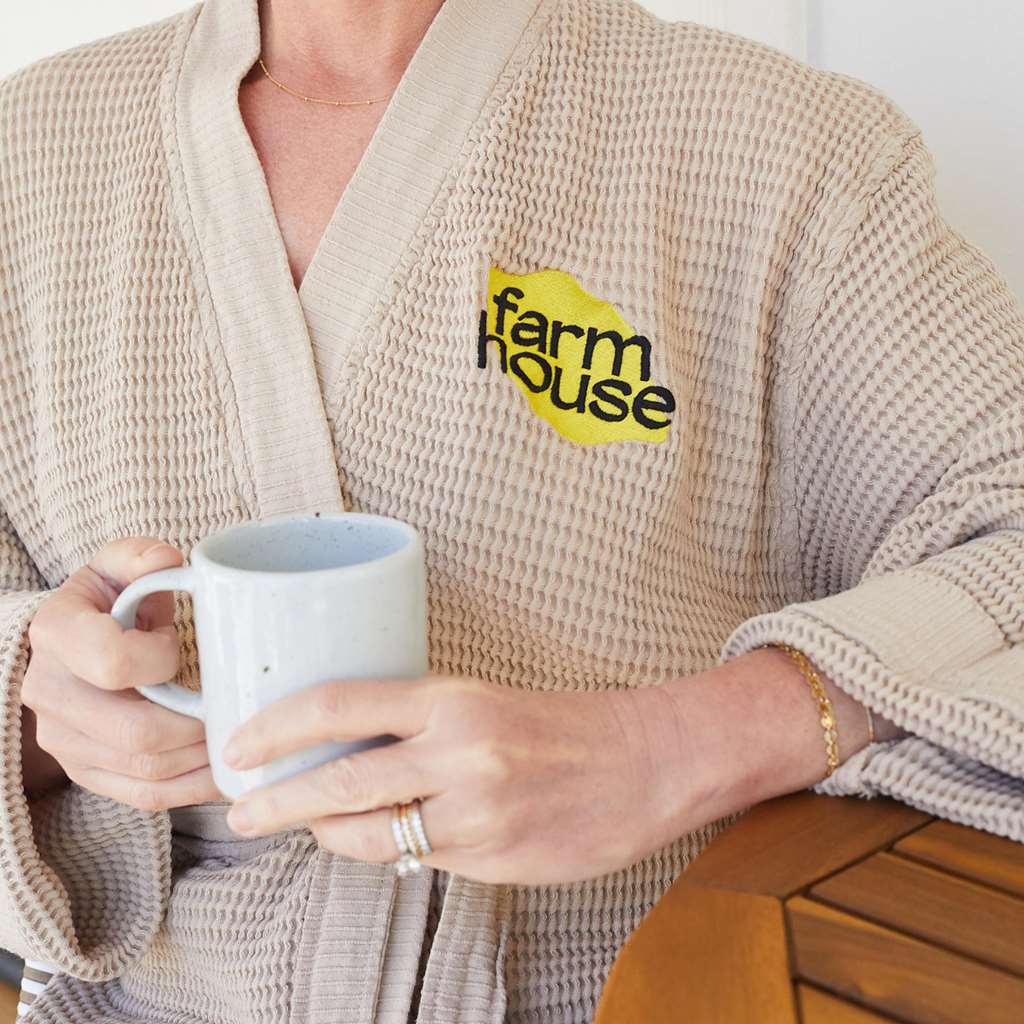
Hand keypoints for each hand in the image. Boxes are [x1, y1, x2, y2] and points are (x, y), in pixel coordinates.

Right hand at [21, 537, 221, 810]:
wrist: (71, 645)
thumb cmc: (107, 600)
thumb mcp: (117, 566)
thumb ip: (140, 557)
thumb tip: (168, 561)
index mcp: (55, 634)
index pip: (112, 661)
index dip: (160, 658)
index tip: (178, 646)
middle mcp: (49, 692)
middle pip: (135, 731)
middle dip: (197, 726)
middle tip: (239, 711)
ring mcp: (64, 739)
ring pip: (145, 770)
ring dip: (203, 761)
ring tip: (242, 741)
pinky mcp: (85, 771)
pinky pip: (142, 796)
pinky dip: (192, 789)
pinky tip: (226, 773)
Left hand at [221, 674, 709, 884]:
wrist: (646, 763)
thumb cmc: (564, 727)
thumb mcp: (486, 703)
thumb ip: (419, 726)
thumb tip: (347, 755)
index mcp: (454, 699)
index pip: (341, 704)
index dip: (278, 726)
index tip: (240, 744)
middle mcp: (459, 752)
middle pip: (338, 780)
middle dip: (275, 801)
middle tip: (240, 811)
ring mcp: (475, 811)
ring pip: (368, 833)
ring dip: (325, 834)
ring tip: (305, 828)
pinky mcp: (492, 858)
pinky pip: (415, 860)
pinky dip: (384, 851)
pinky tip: (377, 841)